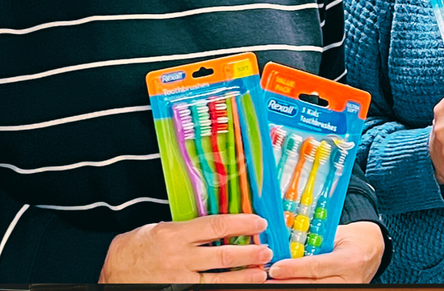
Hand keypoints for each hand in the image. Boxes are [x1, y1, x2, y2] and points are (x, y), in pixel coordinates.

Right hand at [98, 214, 271, 282]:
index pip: (217, 226)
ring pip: (218, 279)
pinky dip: (224, 289)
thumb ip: (189, 228)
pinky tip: (238, 287)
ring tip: (261, 273)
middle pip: (223, 255)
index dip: (242, 224)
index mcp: (175, 235)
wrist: (112, 273)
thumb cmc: (136, 248)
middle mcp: (179, 258)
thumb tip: (221, 224)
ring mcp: (178, 280)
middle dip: (250, 253)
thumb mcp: (161, 228)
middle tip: (267, 250)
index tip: (260, 223)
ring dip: (244, 277)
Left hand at [267, 221, 385, 281]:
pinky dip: (302, 287)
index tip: (275, 268)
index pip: (317, 266)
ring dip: (291, 286)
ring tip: (273, 282)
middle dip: (286, 282)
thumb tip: (284, 243)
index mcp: (349, 260)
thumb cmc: (352, 239)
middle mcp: (349, 280)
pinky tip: (288, 284)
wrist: (372, 250)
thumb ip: (314, 241)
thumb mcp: (336, 234)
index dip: (294, 269)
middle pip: (312, 285)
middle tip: (267, 278)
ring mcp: (347, 289)